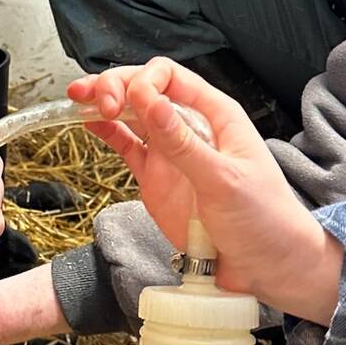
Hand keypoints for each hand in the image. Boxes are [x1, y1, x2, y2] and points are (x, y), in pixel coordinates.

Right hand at [68, 60, 343, 324]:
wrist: (268, 266)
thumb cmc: (263, 219)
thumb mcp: (223, 180)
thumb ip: (183, 144)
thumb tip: (149, 102)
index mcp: (216, 115)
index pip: (172, 77)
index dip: (143, 81)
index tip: (127, 102)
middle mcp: (191, 126)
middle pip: (146, 90)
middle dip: (117, 87)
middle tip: (95, 102)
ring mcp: (172, 152)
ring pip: (131, 115)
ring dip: (105, 103)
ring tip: (77, 100)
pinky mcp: (156, 177)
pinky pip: (127, 146)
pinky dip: (106, 133)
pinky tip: (87, 123)